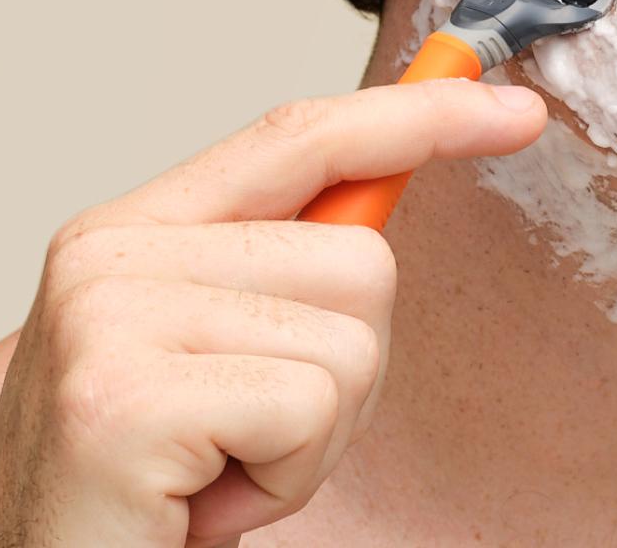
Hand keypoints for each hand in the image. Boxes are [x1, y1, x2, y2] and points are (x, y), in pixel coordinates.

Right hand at [0, 78, 546, 546]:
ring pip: (351, 339)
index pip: (299, 137)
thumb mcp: (201, 358)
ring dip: (312, 437)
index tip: (510, 111)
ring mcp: (107, 319)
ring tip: (217, 471)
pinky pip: (310, 409)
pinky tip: (201, 504)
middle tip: (248, 441)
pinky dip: (287, 479)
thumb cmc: (132, 495)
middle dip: (345, 372)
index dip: (415, 116)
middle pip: (360, 255)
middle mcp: (108, 254)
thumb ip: (273, 271)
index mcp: (130, 231)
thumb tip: (387, 194)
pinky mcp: (123, 398)